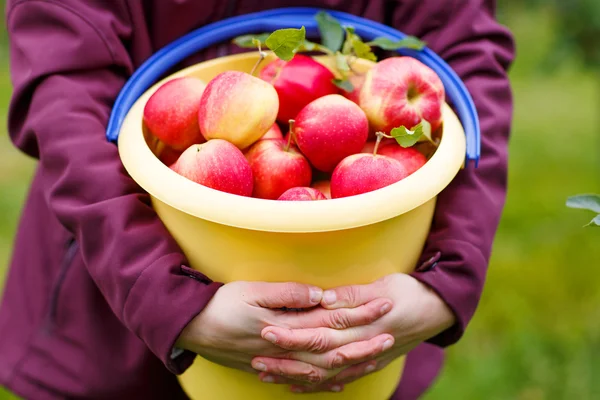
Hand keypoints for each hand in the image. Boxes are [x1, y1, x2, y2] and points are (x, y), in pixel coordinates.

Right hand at [176, 280, 393, 374]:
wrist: (191, 329)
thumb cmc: (221, 306)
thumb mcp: (252, 292)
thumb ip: (288, 295)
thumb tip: (321, 296)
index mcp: (286, 328)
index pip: (332, 321)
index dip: (359, 313)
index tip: (384, 304)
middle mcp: (287, 351)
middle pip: (333, 350)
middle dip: (363, 342)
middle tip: (391, 335)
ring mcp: (279, 364)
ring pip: (322, 370)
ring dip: (349, 364)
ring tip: (373, 358)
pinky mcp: (269, 368)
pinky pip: (303, 381)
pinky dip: (323, 383)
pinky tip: (338, 383)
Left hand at [253, 273, 455, 392]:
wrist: (438, 310)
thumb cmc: (410, 292)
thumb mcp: (384, 286)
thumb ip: (354, 295)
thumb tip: (325, 297)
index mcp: (362, 327)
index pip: (320, 332)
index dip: (293, 333)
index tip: (267, 330)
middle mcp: (360, 348)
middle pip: (316, 357)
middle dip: (285, 358)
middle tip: (256, 356)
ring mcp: (365, 359)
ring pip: (324, 374)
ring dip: (294, 375)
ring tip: (266, 374)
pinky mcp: (368, 364)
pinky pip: (339, 380)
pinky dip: (317, 385)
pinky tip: (296, 385)